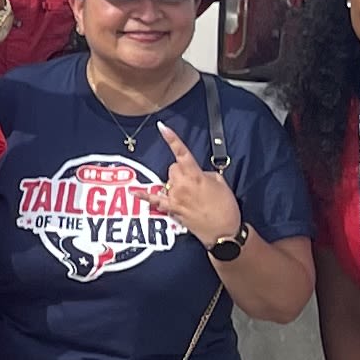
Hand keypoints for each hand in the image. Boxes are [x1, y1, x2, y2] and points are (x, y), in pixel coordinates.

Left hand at [155, 126, 242, 244]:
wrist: (223, 232)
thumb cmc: (226, 207)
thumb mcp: (220, 183)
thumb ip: (204, 174)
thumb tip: (195, 173)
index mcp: (195, 175)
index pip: (182, 153)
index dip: (172, 139)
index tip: (162, 127)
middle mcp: (181, 185)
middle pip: (173, 168)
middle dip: (182, 171)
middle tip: (197, 184)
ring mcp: (174, 197)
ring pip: (168, 181)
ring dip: (176, 184)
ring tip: (192, 197)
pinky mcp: (171, 209)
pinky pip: (154, 200)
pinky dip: (144, 196)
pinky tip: (133, 191)